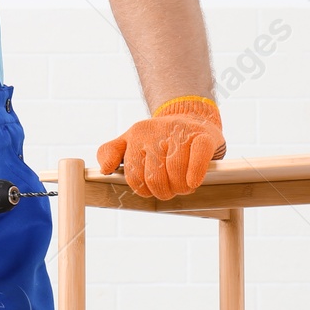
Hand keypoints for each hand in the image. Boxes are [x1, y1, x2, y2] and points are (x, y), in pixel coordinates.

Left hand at [97, 96, 226, 199]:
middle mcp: (157, 130)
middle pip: (155, 178)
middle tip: (171, 189)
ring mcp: (181, 132)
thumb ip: (109, 153)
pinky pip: (198, 157)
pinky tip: (194, 181)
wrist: (192, 118)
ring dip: (181, 187)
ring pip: (175, 171)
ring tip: (184, 185)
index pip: (134, 176)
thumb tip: (105, 168)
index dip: (145, 190)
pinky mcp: (203, 136)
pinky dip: (195, 173)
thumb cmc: (159, 138)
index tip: (153, 189)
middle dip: (165, 191)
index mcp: (137, 134)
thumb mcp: (129, 141)